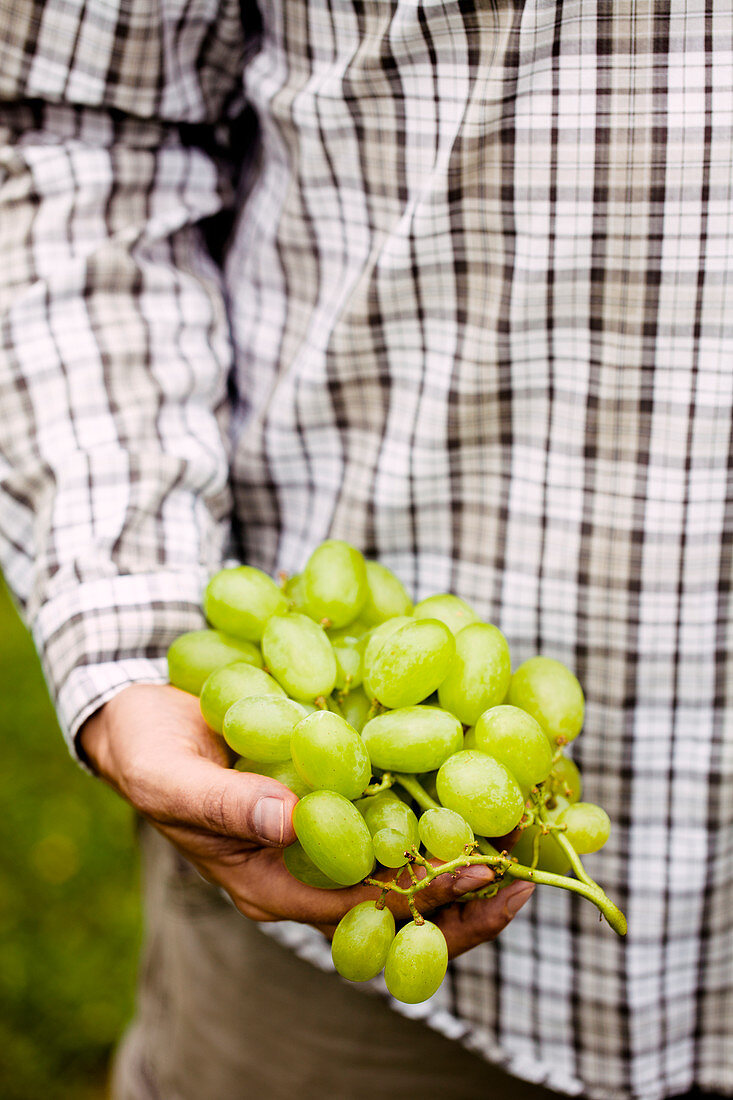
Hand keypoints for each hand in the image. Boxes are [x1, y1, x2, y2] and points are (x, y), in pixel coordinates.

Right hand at [80, 684, 532, 954]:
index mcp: (268, 881)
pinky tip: (478, 768)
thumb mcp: (170, 778)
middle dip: (464, 893)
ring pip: (403, 854)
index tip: (481, 870)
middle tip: (528, 873)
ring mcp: (321, 827)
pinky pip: (391, 804)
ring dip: (461, 842)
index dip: (421, 896)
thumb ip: (224, 803)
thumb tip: (290, 818)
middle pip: (398, 899)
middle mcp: (305, 865)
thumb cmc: (148, 753)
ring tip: (525, 827)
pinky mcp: (329, 786)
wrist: (140, 717)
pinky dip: (436, 793)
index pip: (359, 908)